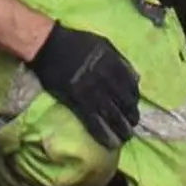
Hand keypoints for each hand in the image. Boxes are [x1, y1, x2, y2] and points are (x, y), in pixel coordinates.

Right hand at [28, 22, 139, 148]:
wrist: (49, 45)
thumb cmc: (75, 43)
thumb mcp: (103, 44)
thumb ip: (120, 60)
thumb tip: (137, 79)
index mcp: (112, 63)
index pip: (131, 86)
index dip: (135, 99)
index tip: (135, 106)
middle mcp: (104, 78)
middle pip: (124, 102)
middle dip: (131, 116)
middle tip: (133, 125)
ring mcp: (90, 90)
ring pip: (111, 114)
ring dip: (120, 128)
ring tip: (125, 137)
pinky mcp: (76, 100)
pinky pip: (93, 120)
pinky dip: (102, 133)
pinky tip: (109, 142)